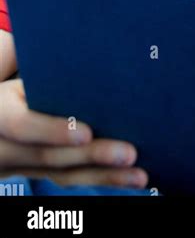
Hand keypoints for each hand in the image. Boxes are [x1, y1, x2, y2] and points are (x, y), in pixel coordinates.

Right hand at [0, 79, 148, 187]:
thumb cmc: (21, 84)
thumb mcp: (25, 77)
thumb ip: (49, 76)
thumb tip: (91, 58)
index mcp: (0, 113)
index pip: (23, 126)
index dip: (53, 131)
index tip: (87, 134)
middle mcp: (6, 148)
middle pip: (50, 157)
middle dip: (92, 156)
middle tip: (129, 153)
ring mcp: (20, 167)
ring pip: (63, 174)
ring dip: (104, 176)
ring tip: (139, 174)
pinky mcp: (38, 174)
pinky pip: (70, 179)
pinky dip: (101, 178)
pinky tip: (129, 177)